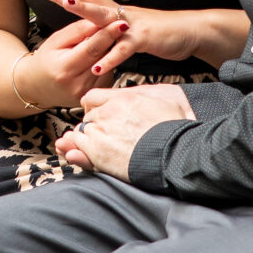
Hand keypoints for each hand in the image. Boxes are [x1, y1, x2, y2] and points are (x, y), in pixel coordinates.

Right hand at [9, 14, 130, 111]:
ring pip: (106, 66)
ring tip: (102, 43)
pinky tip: (97, 59)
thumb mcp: (56, 40)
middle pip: (102, 57)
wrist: (37, 86)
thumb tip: (98, 21)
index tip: (121, 23)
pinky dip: (104, 64)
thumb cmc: (46, 60)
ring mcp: (85, 93)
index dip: (108, 34)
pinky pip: (105, 75)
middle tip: (121, 25)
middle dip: (112, 40)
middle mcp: (77, 85)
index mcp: (65, 69)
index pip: (92, 48)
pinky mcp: (92, 96)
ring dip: (108, 52)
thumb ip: (77, 30)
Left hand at [38, 0, 241, 70]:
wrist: (192, 31)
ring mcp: (131, 24)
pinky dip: (111, 58)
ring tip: (66, 4)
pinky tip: (97, 66)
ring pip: (104, 16)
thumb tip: (99, 30)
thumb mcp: (132, 28)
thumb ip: (114, 29)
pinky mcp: (144, 38)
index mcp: (115, 10)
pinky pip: (124, 49)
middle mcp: (120, 12)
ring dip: (85, 10)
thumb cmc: (161, 31)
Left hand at [56, 81, 194, 175]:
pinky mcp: (96, 151)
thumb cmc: (174, 130)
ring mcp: (100, 131)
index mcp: (123, 98)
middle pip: (88, 116)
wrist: (174, 152)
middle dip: (94, 125)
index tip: (99, 115)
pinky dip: (79, 150)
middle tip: (105, 137)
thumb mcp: (165, 103)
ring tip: (101, 147)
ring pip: (81, 131)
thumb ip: (145, 99)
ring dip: (87, 138)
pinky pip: (77, 146)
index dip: (94, 107)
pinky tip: (89, 154)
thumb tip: (143, 101)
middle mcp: (108, 112)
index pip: (93, 97)